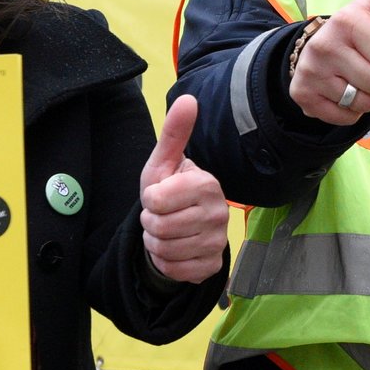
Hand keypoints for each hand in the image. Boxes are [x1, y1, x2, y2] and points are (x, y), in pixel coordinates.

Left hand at [139, 94, 229, 283]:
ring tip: (166, 231)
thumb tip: (188, 99)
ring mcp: (218, 242)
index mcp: (207, 184)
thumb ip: (174, 133)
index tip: (159, 195)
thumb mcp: (164, 162)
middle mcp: (220, 213)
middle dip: (150, 223)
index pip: (156, 200)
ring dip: (156, 243)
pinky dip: (165, 263)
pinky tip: (174, 250)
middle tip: (161, 215)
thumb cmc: (169, 190)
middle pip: (159, 227)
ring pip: (164, 250)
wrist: (179, 226)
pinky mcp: (212, 266)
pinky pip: (174, 270)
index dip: (150, 199)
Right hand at [289, 0, 369, 124]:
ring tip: (353, 75)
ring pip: (363, 103)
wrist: (323, 50)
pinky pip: (344, 118)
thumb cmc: (365, 28)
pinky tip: (339, 89)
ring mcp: (310, 72)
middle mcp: (324, 45)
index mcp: (347, 20)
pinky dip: (348, 110)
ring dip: (366, 96)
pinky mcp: (302, 96)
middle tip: (366, 63)